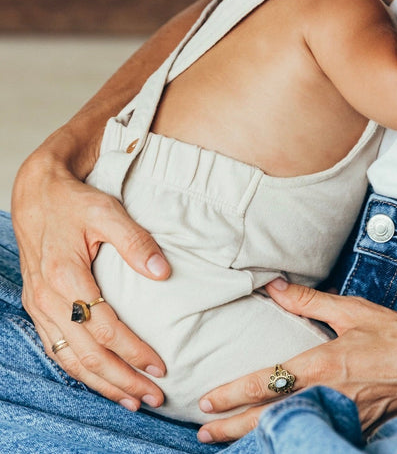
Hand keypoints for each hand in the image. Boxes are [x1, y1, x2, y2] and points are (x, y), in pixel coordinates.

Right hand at [11, 155, 170, 410]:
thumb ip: (135, 241)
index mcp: (66, 276)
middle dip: (122, 380)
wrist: (37, 193)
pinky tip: (101, 381)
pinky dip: (80, 372)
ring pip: (70, 360)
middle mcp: (48, 299)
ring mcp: (40, 307)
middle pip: (88, 354)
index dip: (134, 351)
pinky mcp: (38, 309)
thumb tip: (163, 271)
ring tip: (132, 399)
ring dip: (102, 384)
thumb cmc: (74, 201)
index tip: (161, 365)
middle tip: (153, 396)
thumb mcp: (107, 211)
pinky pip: (58, 350)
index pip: (106, 328)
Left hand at [195, 280, 396, 443]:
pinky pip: (316, 437)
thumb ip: (310, 303)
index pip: (268, 380)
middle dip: (233, 428)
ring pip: (290, 432)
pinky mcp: (357, 432)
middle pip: (269, 419)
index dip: (234, 393)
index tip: (208, 399)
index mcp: (325, 364)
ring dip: (258, 438)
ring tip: (229, 440)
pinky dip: (292, 439)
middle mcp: (329, 396)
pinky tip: (278, 439)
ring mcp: (342, 419)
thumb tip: (274, 287)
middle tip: (204, 431)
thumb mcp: (354, 311)